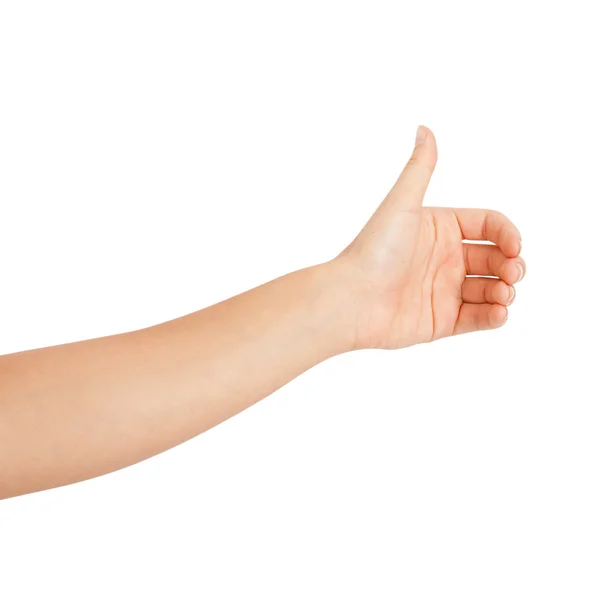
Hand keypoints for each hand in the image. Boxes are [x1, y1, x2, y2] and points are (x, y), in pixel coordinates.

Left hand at [337, 126, 525, 349]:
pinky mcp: (442, 320)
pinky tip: (498, 312)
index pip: (489, 226)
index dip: (507, 233)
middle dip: (512, 264)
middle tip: (513, 272)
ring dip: (505, 290)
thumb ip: (420, 168)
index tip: (514, 246)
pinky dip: (494, 316)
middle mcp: (445, 258)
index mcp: (441, 229)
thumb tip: (424, 128)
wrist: (352, 300)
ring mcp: (444, 290)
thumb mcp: (402, 204)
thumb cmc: (374, 250)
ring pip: (491, 289)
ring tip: (504, 294)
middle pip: (495, 258)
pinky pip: (477, 318)